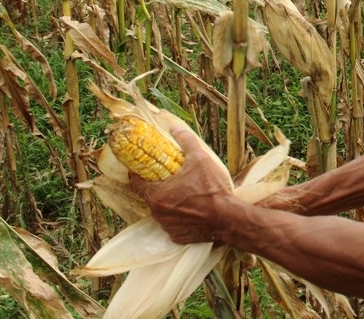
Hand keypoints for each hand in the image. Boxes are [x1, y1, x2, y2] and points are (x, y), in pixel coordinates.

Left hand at [129, 126, 235, 243]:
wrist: (228, 218)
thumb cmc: (212, 189)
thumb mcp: (200, 159)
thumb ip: (185, 141)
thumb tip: (174, 127)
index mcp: (156, 194)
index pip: (135, 183)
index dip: (138, 173)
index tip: (143, 167)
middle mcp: (157, 213)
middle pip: (150, 197)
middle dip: (158, 187)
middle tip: (172, 179)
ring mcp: (167, 227)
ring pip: (162, 212)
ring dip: (169, 203)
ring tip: (185, 194)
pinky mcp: (178, 237)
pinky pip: (174, 225)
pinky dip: (180, 218)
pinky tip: (192, 211)